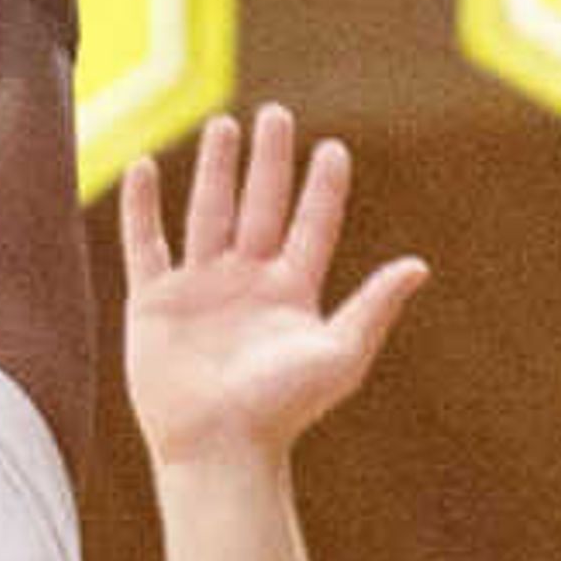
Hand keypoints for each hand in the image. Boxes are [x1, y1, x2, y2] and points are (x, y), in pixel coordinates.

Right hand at [120, 106, 425, 470]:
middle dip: (268, 162)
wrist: (219, 447)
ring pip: (208, 213)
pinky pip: (146, 243)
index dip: (323, 190)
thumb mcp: (340, 354)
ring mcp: (199, 289)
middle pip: (260, 206)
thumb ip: (374, 306)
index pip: (311, 226)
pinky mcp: (155, 301)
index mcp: (291, 293)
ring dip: (215, 170)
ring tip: (223, 126)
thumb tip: (418, 265)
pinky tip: (146, 165)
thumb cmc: (282, 409)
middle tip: (276, 114)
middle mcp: (246, 283)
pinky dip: (142, 206)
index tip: (333, 149)